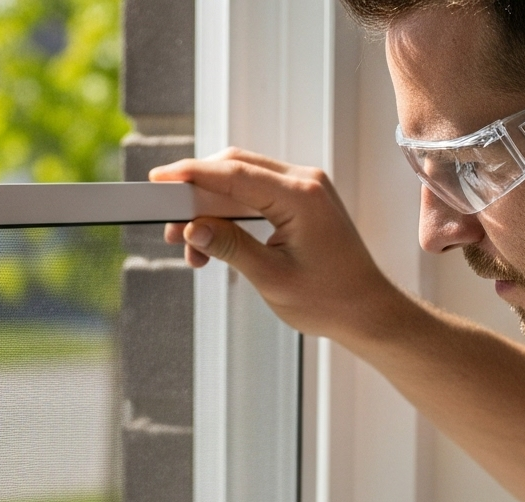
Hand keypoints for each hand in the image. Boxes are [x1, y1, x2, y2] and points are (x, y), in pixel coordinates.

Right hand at [151, 149, 412, 343]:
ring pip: (242, 180)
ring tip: (190, 245)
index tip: (157, 178)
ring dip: (211, 207)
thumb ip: (230, 247)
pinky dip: (230, 213)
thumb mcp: (272, 278)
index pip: (234, 173)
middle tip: (170, 225)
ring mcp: (305, 187)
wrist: (367, 311)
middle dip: (196, 194)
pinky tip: (213, 241)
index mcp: (301, 196)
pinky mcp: (302, 199)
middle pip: (235, 168)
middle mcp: (305, 182)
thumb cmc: (329, 301)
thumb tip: (194, 227)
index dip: (191, 175)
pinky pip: (256, 193)